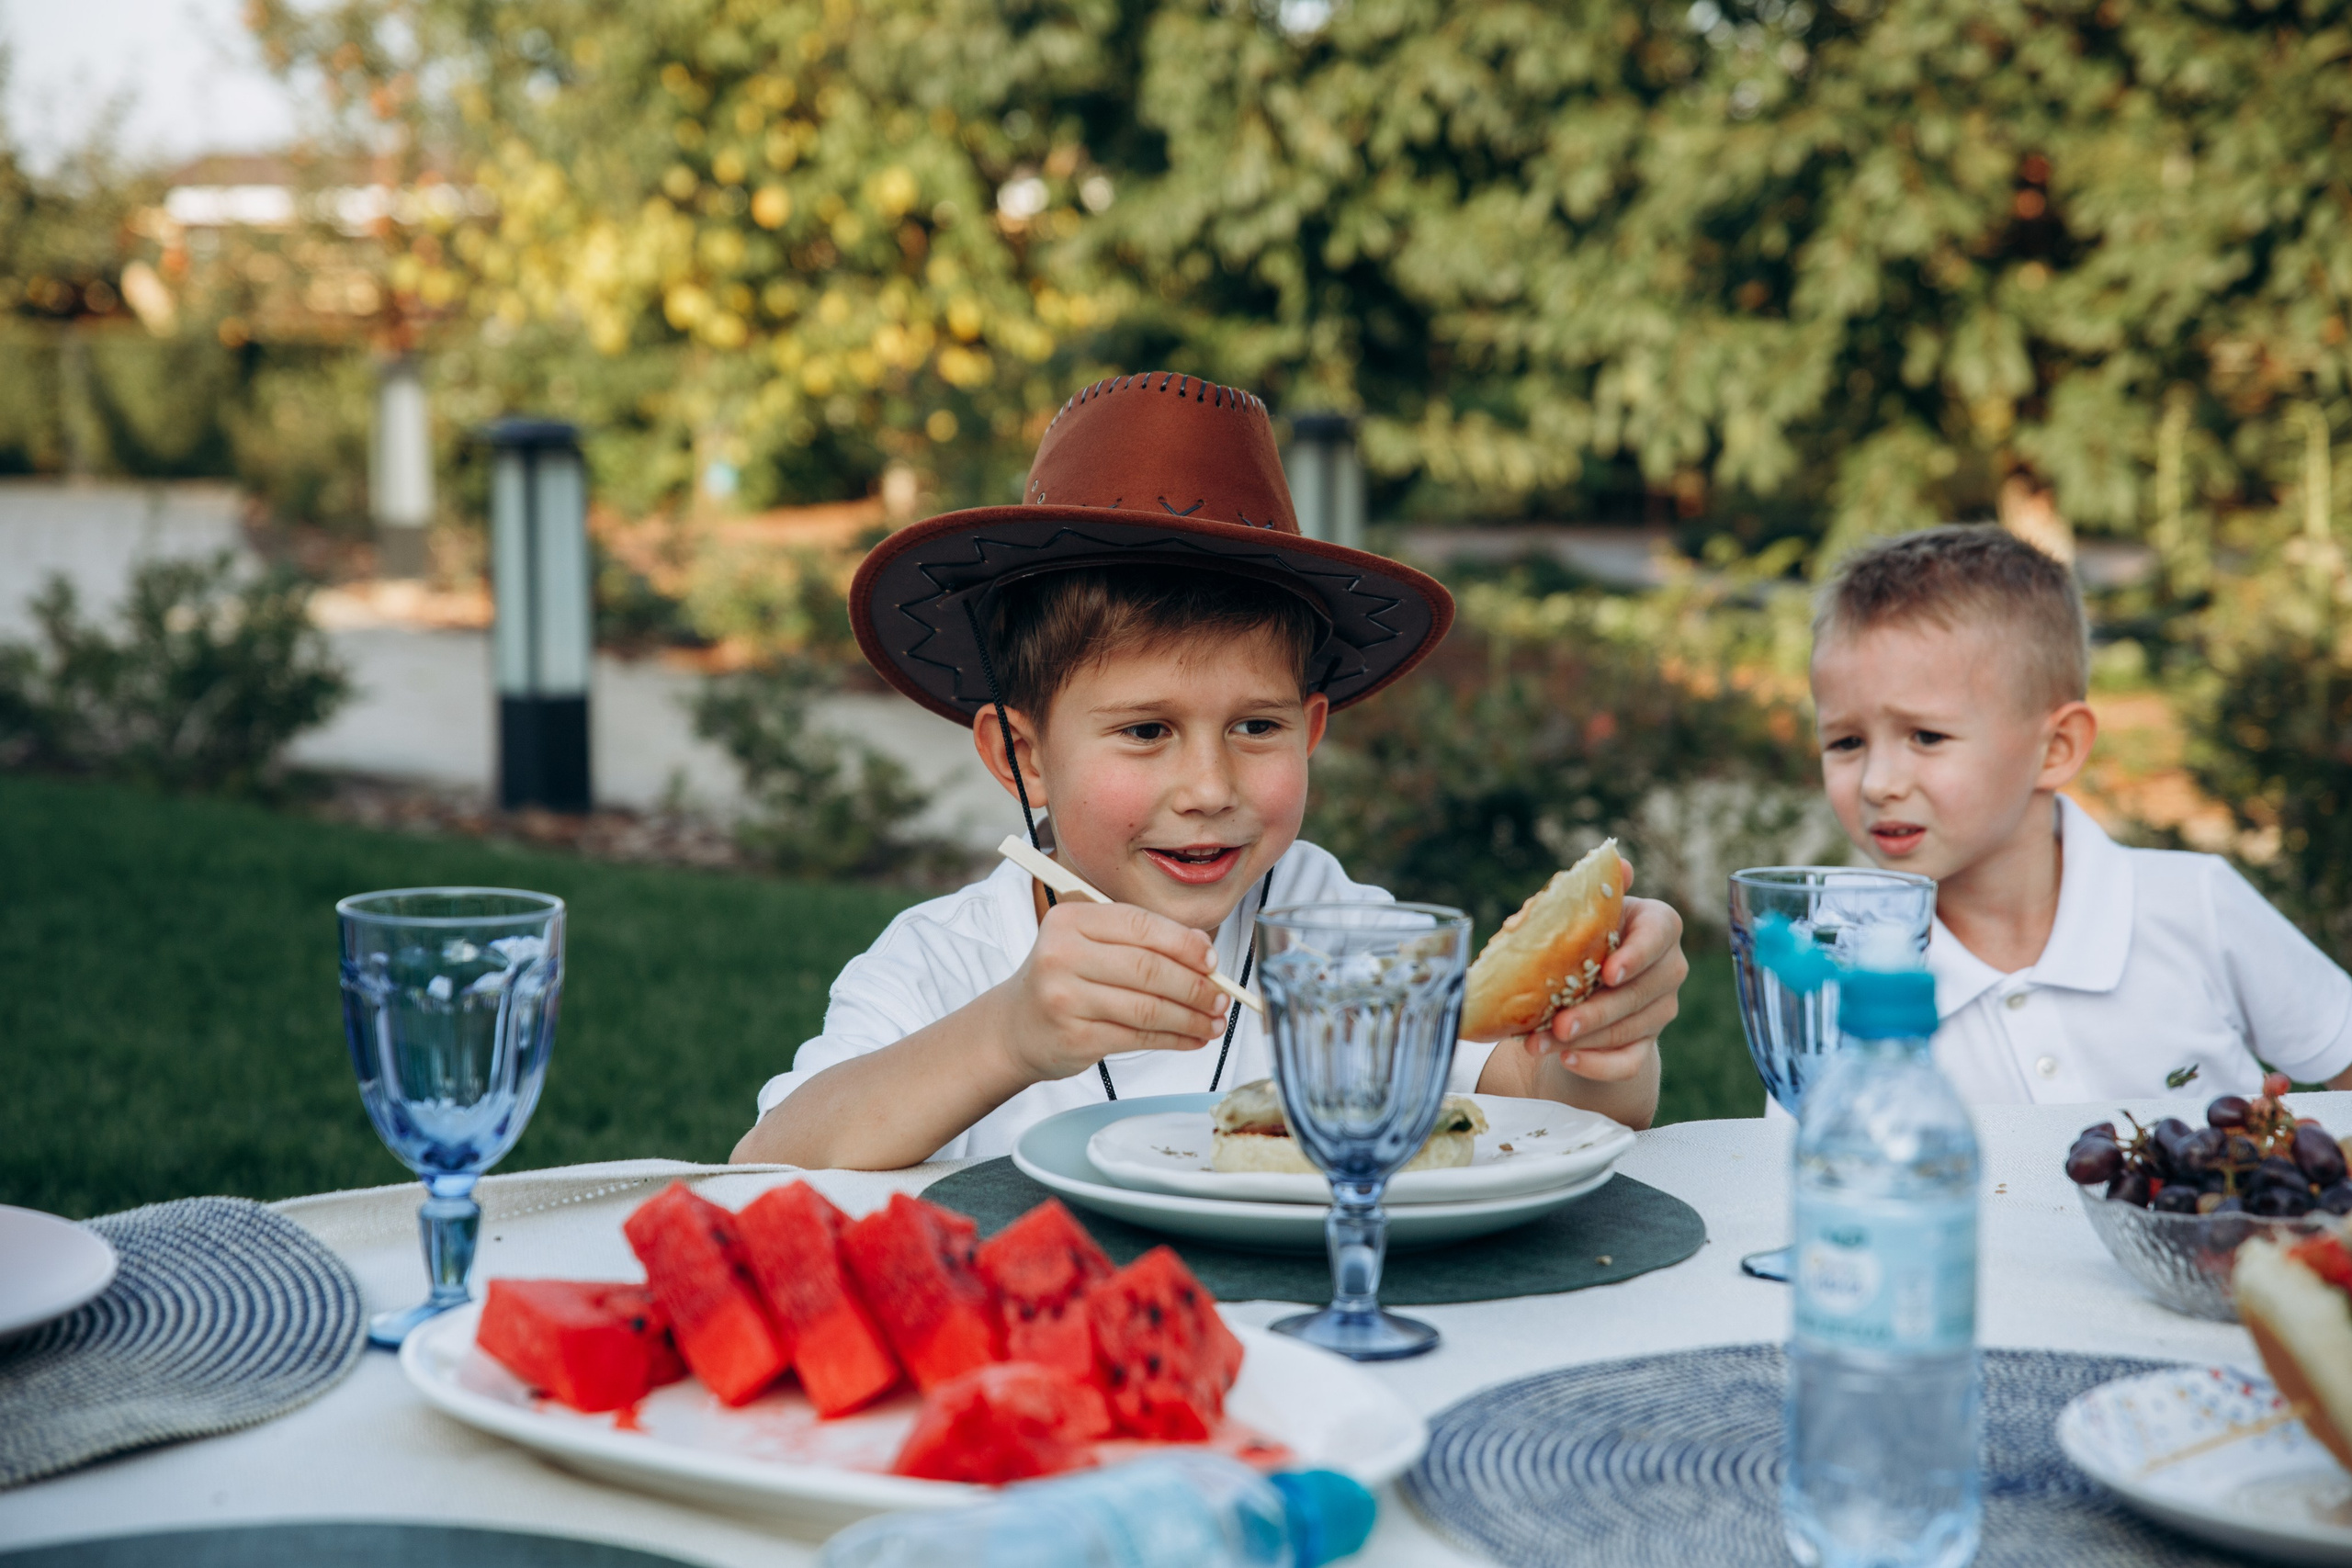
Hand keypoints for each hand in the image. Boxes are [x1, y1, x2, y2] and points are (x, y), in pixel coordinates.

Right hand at [998, 901, 1229, 1083]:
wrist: (1016, 1027)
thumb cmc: (1065, 979)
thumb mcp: (1091, 944)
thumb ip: (1141, 941)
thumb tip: (1204, 951)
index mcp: (1070, 919)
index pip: (1140, 925)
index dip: (1184, 944)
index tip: (1213, 961)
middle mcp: (1062, 955)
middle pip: (1148, 968)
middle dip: (1195, 986)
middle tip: (1221, 998)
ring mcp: (1065, 998)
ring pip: (1147, 1007)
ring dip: (1190, 1017)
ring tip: (1214, 1022)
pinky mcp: (1074, 1037)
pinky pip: (1138, 1037)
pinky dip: (1173, 1039)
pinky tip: (1192, 1038)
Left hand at [1519, 879, 1686, 1082]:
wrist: (1587, 971)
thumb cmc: (1584, 930)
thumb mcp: (1585, 906)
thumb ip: (1594, 890)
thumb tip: (1620, 871)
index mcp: (1660, 925)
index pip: (1657, 936)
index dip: (1635, 956)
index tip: (1608, 974)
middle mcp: (1670, 968)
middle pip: (1637, 994)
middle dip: (1594, 1013)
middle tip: (1559, 1024)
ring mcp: (1662, 1009)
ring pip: (1627, 1031)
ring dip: (1582, 1041)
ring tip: (1539, 1043)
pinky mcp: (1647, 1042)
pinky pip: (1628, 1062)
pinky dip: (1597, 1065)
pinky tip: (1565, 1059)